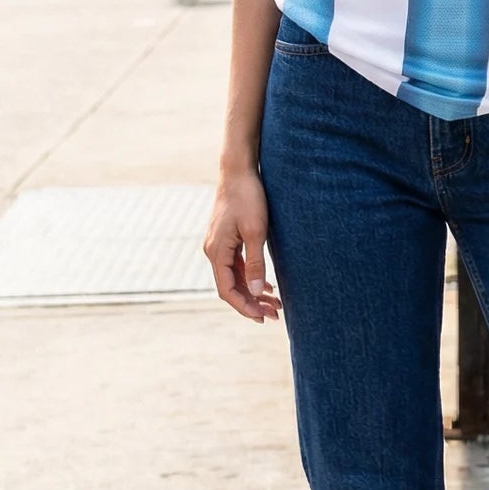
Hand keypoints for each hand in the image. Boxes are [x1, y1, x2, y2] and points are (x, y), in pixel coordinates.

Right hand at [203, 166, 280, 322]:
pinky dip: (250, 277)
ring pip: (234, 277)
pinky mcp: (226, 239)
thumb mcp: (255, 231)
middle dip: (252, 303)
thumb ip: (255, 263)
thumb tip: (255, 291)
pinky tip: (267, 284)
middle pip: (230, 287)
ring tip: (275, 303)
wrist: (238, 171)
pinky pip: (236, 265)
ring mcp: (218, 245)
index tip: (263, 317)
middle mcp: (213, 251)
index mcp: (216, 252)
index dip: (244, 307)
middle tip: (275, 314)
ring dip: (253, 291)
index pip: (227, 290)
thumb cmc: (248, 198)